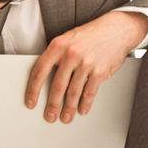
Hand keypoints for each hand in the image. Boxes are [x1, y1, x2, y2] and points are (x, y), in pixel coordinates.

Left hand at [25, 10, 147, 123]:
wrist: (117, 29)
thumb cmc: (90, 35)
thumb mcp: (67, 39)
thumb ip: (56, 56)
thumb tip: (44, 78)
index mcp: (58, 46)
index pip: (39, 71)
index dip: (33, 90)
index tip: (30, 102)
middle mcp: (71, 54)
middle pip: (57, 86)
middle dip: (52, 105)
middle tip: (49, 116)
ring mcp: (86, 63)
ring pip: (73, 92)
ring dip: (69, 108)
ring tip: (65, 117)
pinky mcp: (100, 71)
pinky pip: (89, 92)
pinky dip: (85, 103)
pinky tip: (82, 109)